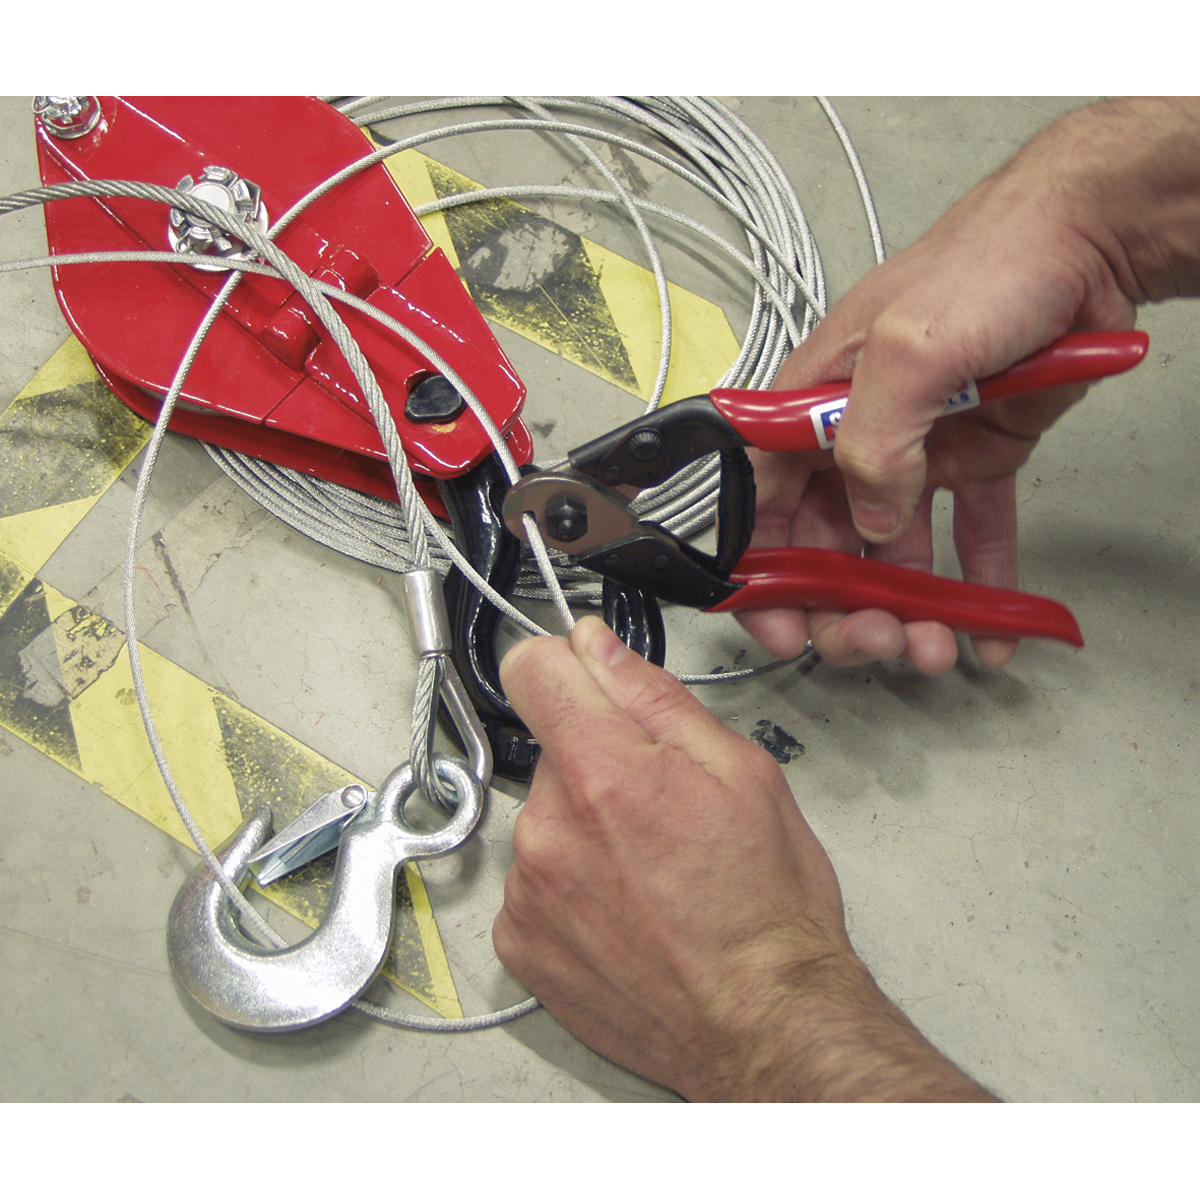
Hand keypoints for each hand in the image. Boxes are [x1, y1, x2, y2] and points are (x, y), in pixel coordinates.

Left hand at [494, 617, 993, 1100]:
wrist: (763, 1025)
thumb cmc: (767, 910)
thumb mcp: (742, 772)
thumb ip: (654, 699)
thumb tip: (597, 647)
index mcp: (603, 773)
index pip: (529, 669)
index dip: (565, 666)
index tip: (587, 683)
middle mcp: (548, 830)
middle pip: (550, 749)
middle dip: (598, 761)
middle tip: (660, 806)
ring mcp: (528, 891)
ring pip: (545, 816)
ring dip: (585, 827)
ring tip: (650, 869)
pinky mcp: (520, 941)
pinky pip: (533, 880)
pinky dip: (570, 885)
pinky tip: (625, 908)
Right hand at [738, 98, 1199, 672]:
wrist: (1088, 239)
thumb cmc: (987, 264)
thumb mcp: (907, 348)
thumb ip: (873, 443)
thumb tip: (874, 522)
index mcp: (812, 404)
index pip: (761, 498)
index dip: (761, 569)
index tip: (779, 624)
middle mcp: (855, 433)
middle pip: (826, 541)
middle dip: (841, 605)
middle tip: (875, 639)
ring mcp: (918, 450)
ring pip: (897, 551)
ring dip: (909, 609)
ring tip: (934, 646)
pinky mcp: (977, 458)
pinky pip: (971, 533)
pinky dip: (979, 585)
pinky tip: (989, 630)